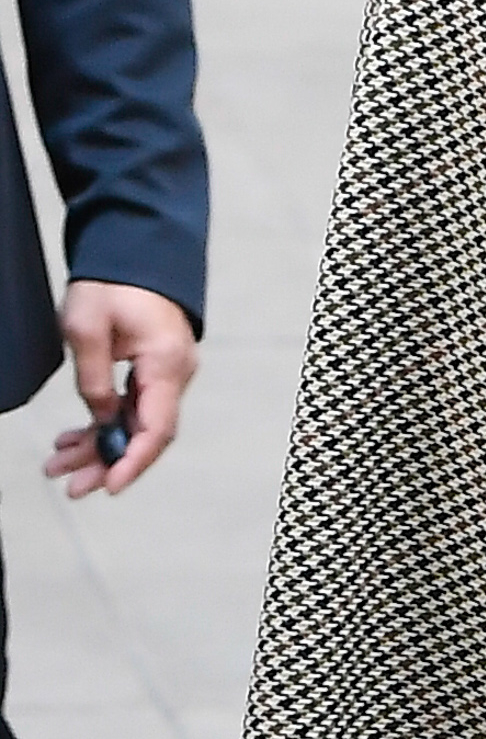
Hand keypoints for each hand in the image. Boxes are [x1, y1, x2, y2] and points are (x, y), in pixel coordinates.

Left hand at [45, 280, 198, 496]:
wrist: (133, 251)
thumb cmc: (112, 284)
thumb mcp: (87, 328)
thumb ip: (94, 379)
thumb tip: (102, 419)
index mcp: (166, 363)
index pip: (157, 427)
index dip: (132, 461)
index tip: (109, 486)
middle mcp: (174, 373)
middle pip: (146, 433)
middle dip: (108, 463)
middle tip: (69, 487)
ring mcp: (165, 373)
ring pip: (135, 425)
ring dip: (99, 448)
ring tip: (57, 467)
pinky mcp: (151, 370)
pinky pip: (131, 409)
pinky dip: (102, 427)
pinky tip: (71, 440)